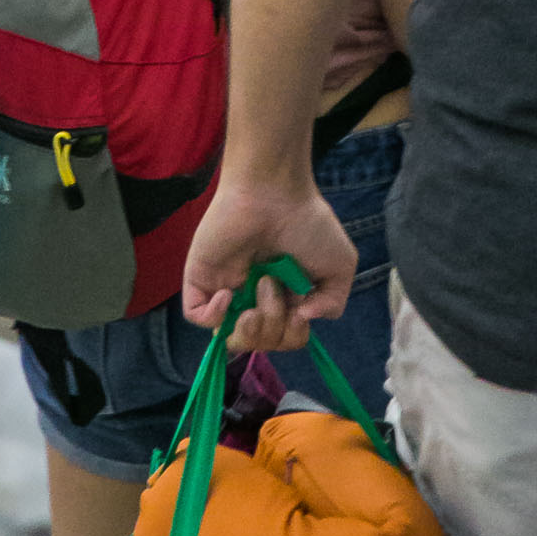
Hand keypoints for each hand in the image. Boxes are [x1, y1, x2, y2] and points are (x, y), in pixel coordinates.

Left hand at [183, 177, 355, 352]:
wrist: (274, 191)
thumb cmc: (307, 222)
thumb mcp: (340, 266)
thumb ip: (333, 304)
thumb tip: (302, 320)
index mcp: (284, 296)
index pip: (284, 339)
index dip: (293, 336)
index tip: (299, 309)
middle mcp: (254, 297)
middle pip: (261, 344)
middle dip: (274, 328)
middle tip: (276, 286)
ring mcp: (227, 289)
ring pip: (231, 337)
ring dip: (251, 325)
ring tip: (259, 286)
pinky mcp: (201, 278)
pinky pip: (197, 317)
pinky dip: (213, 315)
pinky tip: (228, 293)